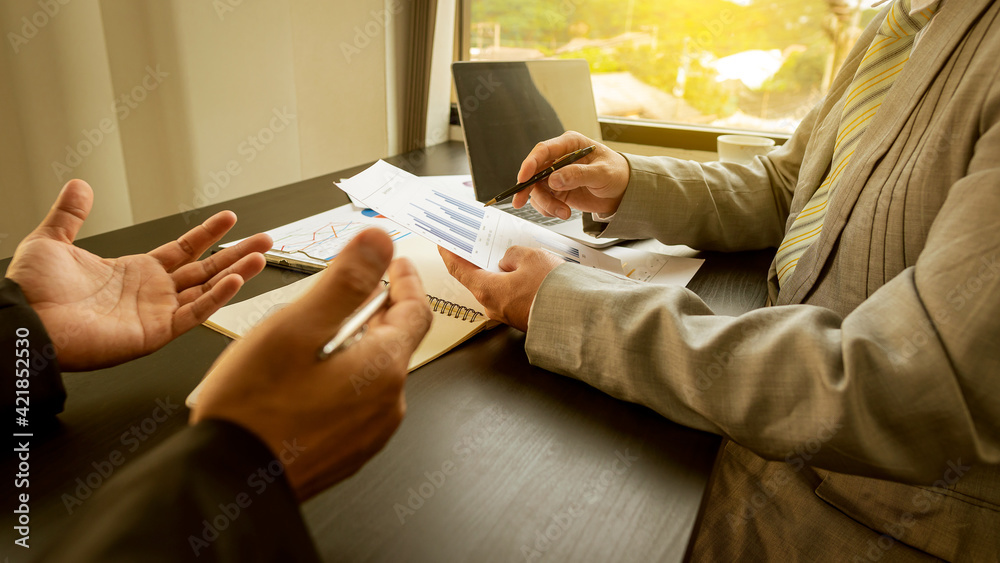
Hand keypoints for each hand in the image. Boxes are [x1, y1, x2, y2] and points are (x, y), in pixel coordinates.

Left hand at [5, 179, 271, 370]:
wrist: (27, 322)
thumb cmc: (33, 291)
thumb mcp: (50, 240)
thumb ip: (70, 214)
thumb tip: (80, 186)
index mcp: (134, 272)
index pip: (183, 250)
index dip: (207, 234)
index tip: (230, 219)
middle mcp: (152, 293)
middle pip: (206, 270)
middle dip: (236, 253)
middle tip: (265, 239)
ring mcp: (157, 313)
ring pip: (208, 290)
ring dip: (236, 273)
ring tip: (261, 256)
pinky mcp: (156, 332)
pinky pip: (194, 314)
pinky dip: (216, 299)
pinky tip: (234, 280)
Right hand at [191, 228, 432, 500]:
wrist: (227, 482)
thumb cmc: (253, 409)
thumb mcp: (296, 327)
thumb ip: (345, 281)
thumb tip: (379, 242)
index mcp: (383, 369)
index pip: (415, 311)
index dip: (405, 280)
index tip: (394, 263)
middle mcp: (386, 405)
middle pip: (392, 342)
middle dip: (370, 312)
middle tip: (337, 294)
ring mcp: (369, 433)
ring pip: (372, 373)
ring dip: (351, 347)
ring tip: (306, 341)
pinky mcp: (347, 452)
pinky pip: (355, 403)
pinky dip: (340, 380)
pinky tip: (302, 381)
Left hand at [438, 245, 562, 331]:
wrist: (577, 317)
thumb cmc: (553, 290)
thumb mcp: (530, 257)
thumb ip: (512, 254)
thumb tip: (509, 260)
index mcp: (486, 290)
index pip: (458, 269)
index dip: (449, 254)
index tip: (443, 244)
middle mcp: (492, 306)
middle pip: (478, 278)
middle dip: (480, 260)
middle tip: (481, 244)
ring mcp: (506, 314)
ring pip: (498, 286)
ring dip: (501, 272)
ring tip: (515, 256)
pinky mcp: (521, 317)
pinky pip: (512, 295)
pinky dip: (514, 282)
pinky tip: (528, 272)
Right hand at [512, 131, 629, 218]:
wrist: (623, 191)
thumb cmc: (616, 174)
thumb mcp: (602, 173)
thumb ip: (578, 174)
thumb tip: (554, 179)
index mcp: (570, 144)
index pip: (544, 150)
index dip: (530, 163)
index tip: (523, 177)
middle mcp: (559, 158)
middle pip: (534, 171)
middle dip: (527, 188)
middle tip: (519, 202)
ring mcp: (556, 175)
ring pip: (537, 189)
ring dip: (545, 204)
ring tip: (562, 212)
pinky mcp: (557, 190)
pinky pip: (542, 200)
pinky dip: (548, 209)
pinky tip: (561, 212)